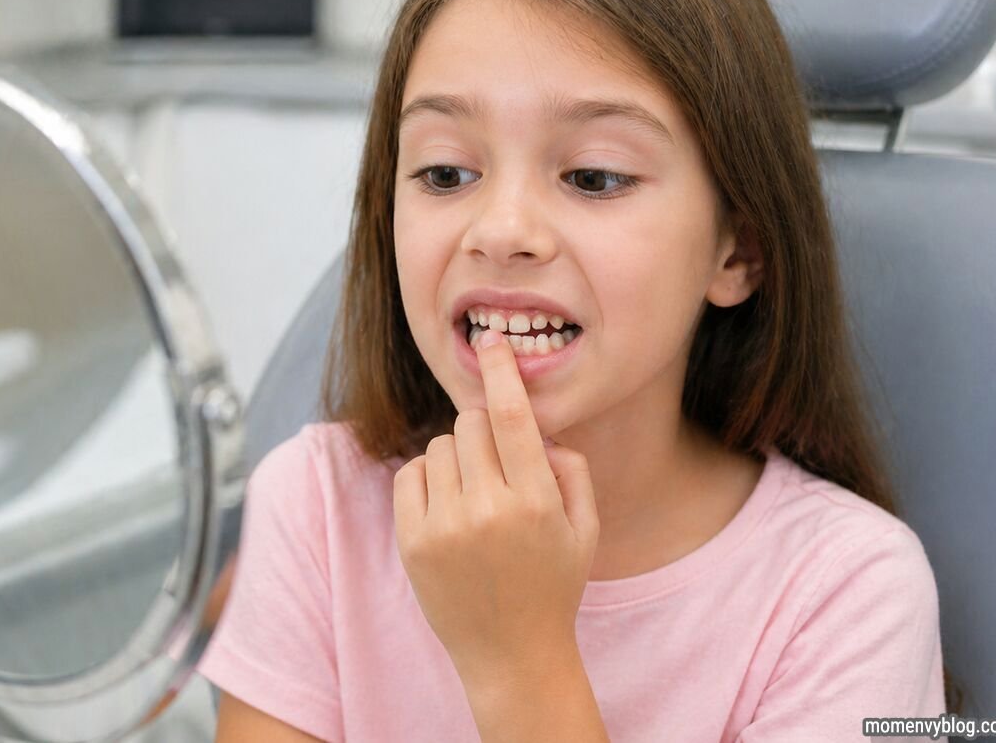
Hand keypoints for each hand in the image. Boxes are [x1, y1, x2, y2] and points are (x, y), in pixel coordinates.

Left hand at [393, 328, 599, 684]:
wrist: (511, 656)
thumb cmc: (553, 584)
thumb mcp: (584, 528)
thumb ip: (571, 467)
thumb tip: (538, 426)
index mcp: (535, 501)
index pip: (511, 416)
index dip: (500, 370)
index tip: (490, 339)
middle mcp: (487, 510)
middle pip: (470, 424)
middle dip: (484, 430)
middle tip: (497, 463)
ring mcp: (444, 527)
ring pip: (439, 446)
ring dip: (457, 457)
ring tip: (474, 495)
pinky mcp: (412, 541)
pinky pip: (410, 473)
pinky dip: (428, 479)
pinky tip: (448, 507)